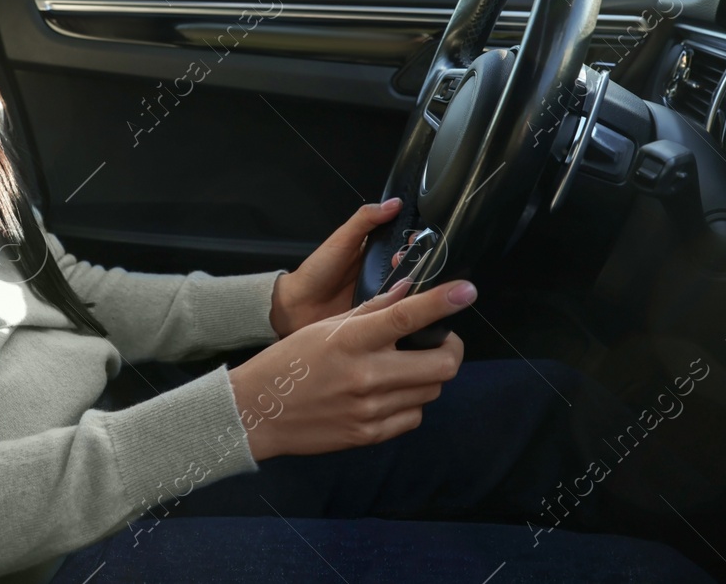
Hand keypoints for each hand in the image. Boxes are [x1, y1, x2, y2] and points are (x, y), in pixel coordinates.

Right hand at [231, 275, 471, 461]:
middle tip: (440, 340)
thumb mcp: (324, 327)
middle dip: (450, 349)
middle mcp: (365, 376)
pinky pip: (413, 416)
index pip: (406, 317)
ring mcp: (370, 410)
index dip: (442, 303)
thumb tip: (408, 290)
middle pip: (441, 365)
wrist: (258, 413)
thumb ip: (370, 311)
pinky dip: (411, 401)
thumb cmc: (289, 364)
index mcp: (350, 341)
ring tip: (406, 365)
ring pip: (432, 391)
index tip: (466, 292)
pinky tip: (391, 391)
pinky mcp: (370, 435)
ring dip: (429, 375)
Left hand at [269, 197, 402, 338]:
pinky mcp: (382, 312)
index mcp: (375, 248)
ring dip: (412, 283)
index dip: (414, 238)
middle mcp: (383, 270)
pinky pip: (400, 308)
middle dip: (415, 260)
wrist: (300, 305)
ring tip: (400, 279)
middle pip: (413, 263)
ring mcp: (385, 292)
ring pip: (411, 286)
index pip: (405, 240)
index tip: (412, 238)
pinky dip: (406, 304)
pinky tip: (403, 299)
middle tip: (400, 259)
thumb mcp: (342, 238)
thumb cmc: (317, 271)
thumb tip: (392, 203)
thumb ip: (365, 219)